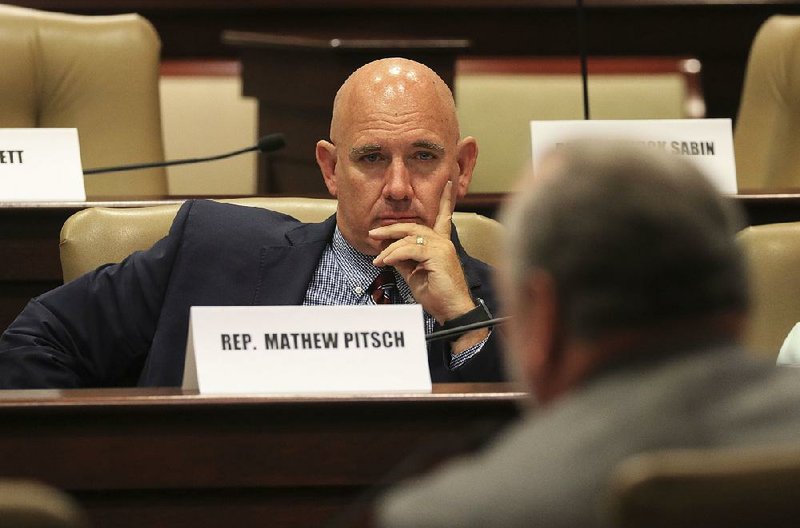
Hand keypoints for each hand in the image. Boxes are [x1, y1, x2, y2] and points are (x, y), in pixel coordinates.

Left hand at [369, 181, 475, 324]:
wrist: (453, 310)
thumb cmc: (438, 295)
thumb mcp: (415, 275)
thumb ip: (403, 260)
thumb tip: (387, 253)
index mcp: (441, 244)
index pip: (442, 217)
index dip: (444, 200)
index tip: (447, 183)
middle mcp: (443, 241)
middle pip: (413, 226)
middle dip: (390, 229)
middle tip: (372, 233)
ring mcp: (442, 246)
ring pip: (409, 238)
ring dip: (388, 248)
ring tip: (377, 259)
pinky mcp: (438, 255)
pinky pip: (410, 249)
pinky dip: (394, 254)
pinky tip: (384, 261)